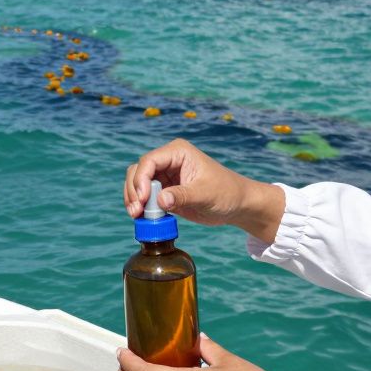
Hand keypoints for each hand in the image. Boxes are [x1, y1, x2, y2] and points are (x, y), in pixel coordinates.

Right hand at [123, 139, 284, 243]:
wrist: (236, 205)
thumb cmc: (226, 193)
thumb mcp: (205, 194)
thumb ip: (182, 196)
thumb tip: (160, 200)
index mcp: (178, 152)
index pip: (149, 161)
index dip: (140, 179)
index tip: (141, 200)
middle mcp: (168, 160)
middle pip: (138, 171)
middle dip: (134, 190)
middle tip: (136, 212)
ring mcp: (165, 175)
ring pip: (137, 183)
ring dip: (133, 199)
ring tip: (137, 216)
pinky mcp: (165, 190)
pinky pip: (144, 196)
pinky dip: (140, 206)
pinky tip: (143, 217)